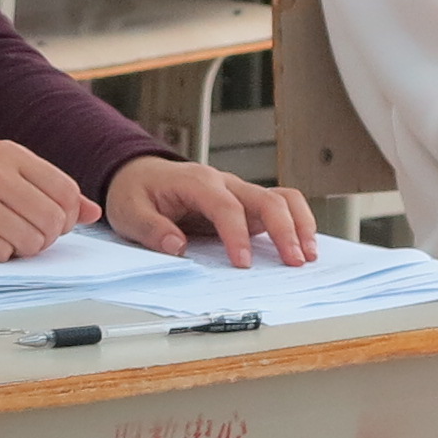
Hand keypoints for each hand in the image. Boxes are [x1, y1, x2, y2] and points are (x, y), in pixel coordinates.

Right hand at [0, 137, 90, 260]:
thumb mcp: (2, 172)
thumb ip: (48, 189)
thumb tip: (93, 211)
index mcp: (7, 153)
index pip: (65, 190)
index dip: (66, 215)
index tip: (51, 222)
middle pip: (52, 220)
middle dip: (45, 236)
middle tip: (25, 235)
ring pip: (30, 241)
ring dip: (21, 248)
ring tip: (1, 238)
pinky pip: (0, 254)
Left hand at [105, 155, 315, 267]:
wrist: (139, 175)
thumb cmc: (136, 191)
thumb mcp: (129, 211)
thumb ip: (152, 229)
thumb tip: (176, 246)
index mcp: (196, 182)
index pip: (225, 206)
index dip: (237, 234)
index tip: (243, 262)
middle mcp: (223, 183)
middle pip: (265, 199)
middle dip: (284, 229)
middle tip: (293, 261)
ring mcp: (238, 192)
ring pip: (281, 199)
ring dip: (299, 225)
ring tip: (308, 255)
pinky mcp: (245, 204)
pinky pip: (278, 207)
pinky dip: (296, 224)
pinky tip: (303, 246)